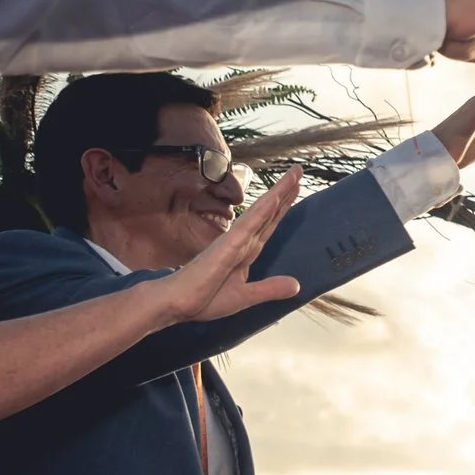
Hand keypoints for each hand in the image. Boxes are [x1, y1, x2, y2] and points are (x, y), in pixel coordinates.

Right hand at [147, 167, 304, 321]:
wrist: (176, 305)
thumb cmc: (203, 299)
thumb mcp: (245, 296)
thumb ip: (270, 289)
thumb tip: (296, 285)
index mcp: (246, 251)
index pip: (269, 223)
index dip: (283, 206)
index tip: (296, 187)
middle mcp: (242, 241)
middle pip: (268, 212)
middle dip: (284, 191)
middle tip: (298, 170)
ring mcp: (234, 242)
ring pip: (261, 212)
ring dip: (278, 193)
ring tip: (294, 174)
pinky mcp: (226, 248)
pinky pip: (247, 226)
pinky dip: (261, 211)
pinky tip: (273, 198)